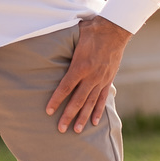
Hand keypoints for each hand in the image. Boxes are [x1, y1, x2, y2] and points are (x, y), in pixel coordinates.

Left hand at [46, 16, 131, 133]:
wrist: (114, 30)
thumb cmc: (91, 30)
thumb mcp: (73, 36)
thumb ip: (62, 44)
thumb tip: (45, 41)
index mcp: (80, 66)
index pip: (65, 88)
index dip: (56, 100)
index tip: (48, 111)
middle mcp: (91, 76)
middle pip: (77, 100)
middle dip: (68, 116)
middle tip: (60, 129)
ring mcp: (101, 80)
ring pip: (90, 103)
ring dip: (83, 118)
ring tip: (77, 130)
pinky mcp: (108, 80)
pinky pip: (102, 98)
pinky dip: (98, 110)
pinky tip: (94, 121)